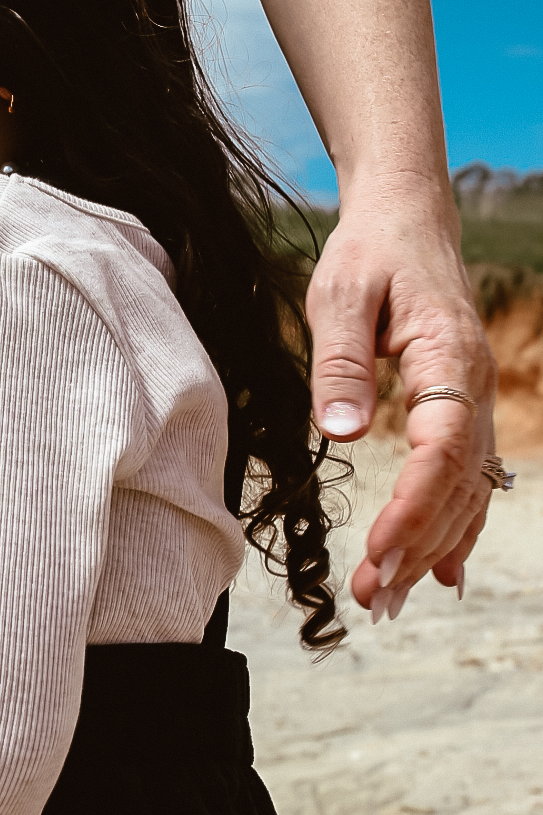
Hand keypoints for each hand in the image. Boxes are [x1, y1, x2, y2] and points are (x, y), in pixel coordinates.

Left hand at [303, 187, 497, 613]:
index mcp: (450, 358)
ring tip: (389, 597)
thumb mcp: (340, 292)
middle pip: (459, 485)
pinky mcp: (461, 408)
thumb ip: (339, 360)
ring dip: (432, 548)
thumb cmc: (370, 251)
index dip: (414, 507)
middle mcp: (475, 386)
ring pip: (467, 491)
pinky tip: (440, 573)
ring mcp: (475, 401)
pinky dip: (455, 528)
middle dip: (418, 546)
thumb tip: (340, 429)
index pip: (444, 450)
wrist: (407, 217)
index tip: (378, 550)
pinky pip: (469, 479)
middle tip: (373, 595)